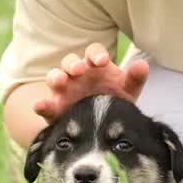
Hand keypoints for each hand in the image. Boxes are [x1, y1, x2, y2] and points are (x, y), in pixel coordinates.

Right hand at [33, 43, 149, 122]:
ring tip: (60, 82)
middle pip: (70, 62)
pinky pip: (45, 105)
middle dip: (73, 64)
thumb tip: (143, 64)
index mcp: (94, 67)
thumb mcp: (127, 91)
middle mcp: (76, 76)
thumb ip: (135, 79)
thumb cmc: (114, 102)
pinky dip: (41, 104)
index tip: (102, 61)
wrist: (103, 130)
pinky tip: (40, 106)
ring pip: (54, 78)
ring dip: (55, 77)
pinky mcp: (54, 109)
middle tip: (79, 70)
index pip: (93, 53)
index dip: (96, 54)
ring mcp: (63, 91)